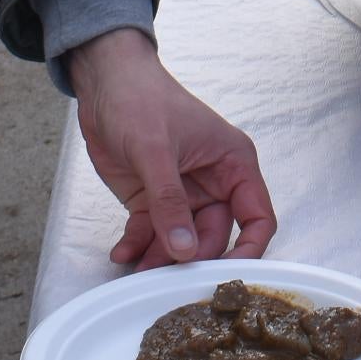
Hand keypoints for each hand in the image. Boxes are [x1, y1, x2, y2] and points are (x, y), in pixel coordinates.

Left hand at [65, 27, 276, 268]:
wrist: (104, 82)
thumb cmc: (141, 98)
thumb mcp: (155, 150)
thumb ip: (170, 202)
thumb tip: (184, 250)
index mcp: (232, 164)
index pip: (256, 217)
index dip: (249, 249)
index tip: (226, 277)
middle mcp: (213, 183)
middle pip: (215, 237)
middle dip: (191, 259)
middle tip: (166, 277)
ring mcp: (182, 194)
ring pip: (181, 241)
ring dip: (161, 259)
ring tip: (136, 269)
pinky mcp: (153, 200)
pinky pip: (152, 234)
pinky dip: (138, 246)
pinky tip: (122, 253)